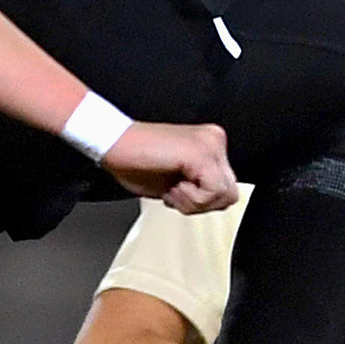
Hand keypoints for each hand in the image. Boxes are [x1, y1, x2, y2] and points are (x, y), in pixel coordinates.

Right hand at [100, 121, 237, 212]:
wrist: (115, 142)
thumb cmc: (137, 161)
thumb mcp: (178, 179)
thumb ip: (201, 186)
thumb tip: (215, 203)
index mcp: (211, 143)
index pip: (227, 188)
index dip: (201, 200)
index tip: (177, 188)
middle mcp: (214, 140)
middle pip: (229, 194)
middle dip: (201, 203)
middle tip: (175, 190)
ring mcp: (210, 145)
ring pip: (223, 196)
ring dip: (193, 201)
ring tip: (172, 186)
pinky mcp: (201, 155)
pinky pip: (211, 193)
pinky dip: (189, 198)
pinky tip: (172, 185)